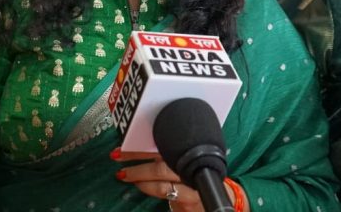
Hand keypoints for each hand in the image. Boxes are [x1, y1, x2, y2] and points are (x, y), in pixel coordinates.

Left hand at [112, 149, 232, 211]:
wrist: (223, 199)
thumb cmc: (199, 177)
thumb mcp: (186, 161)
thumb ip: (169, 153)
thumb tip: (139, 145)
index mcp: (189, 151)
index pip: (163, 141)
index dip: (143, 141)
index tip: (125, 141)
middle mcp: (190, 164)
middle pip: (160, 155)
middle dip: (136, 156)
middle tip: (118, 155)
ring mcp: (191, 181)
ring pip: (161, 173)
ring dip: (138, 173)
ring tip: (124, 173)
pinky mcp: (190, 198)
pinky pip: (165, 190)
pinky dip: (148, 187)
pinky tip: (138, 185)